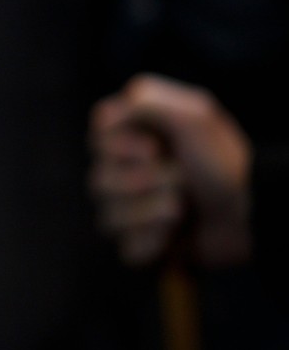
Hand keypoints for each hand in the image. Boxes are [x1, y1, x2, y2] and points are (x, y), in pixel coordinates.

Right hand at [88, 74, 252, 267]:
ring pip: (108, 218)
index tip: (152, 148)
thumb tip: (105, 114)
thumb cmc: (225, 162)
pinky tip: (174, 235)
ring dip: (151, 212)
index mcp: (134, 138)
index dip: (117, 146)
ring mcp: (129, 212)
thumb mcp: (195, 116)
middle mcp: (124, 172)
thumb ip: (147, 101)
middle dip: (142, 182)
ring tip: (182, 208)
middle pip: (98, 180)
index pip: (96, 137)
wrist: (254, 213)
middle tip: (179, 178)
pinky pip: (127, 248)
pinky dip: (154, 242)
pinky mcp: (141, 244)